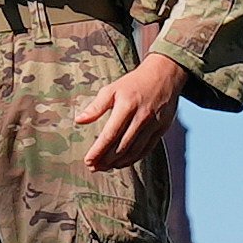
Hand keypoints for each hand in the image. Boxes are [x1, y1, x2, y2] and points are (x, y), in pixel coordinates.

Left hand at [75, 56, 187, 171]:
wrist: (164, 75)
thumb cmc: (134, 83)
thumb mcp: (112, 89)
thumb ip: (96, 107)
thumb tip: (79, 121)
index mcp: (127, 106)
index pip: (110, 134)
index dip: (98, 150)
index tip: (88, 160)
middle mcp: (141, 117)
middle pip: (122, 146)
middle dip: (106, 160)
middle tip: (93, 167)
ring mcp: (153, 125)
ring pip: (134, 150)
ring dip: (118, 162)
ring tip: (105, 167)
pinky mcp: (161, 129)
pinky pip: (146, 149)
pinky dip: (133, 159)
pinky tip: (122, 163)